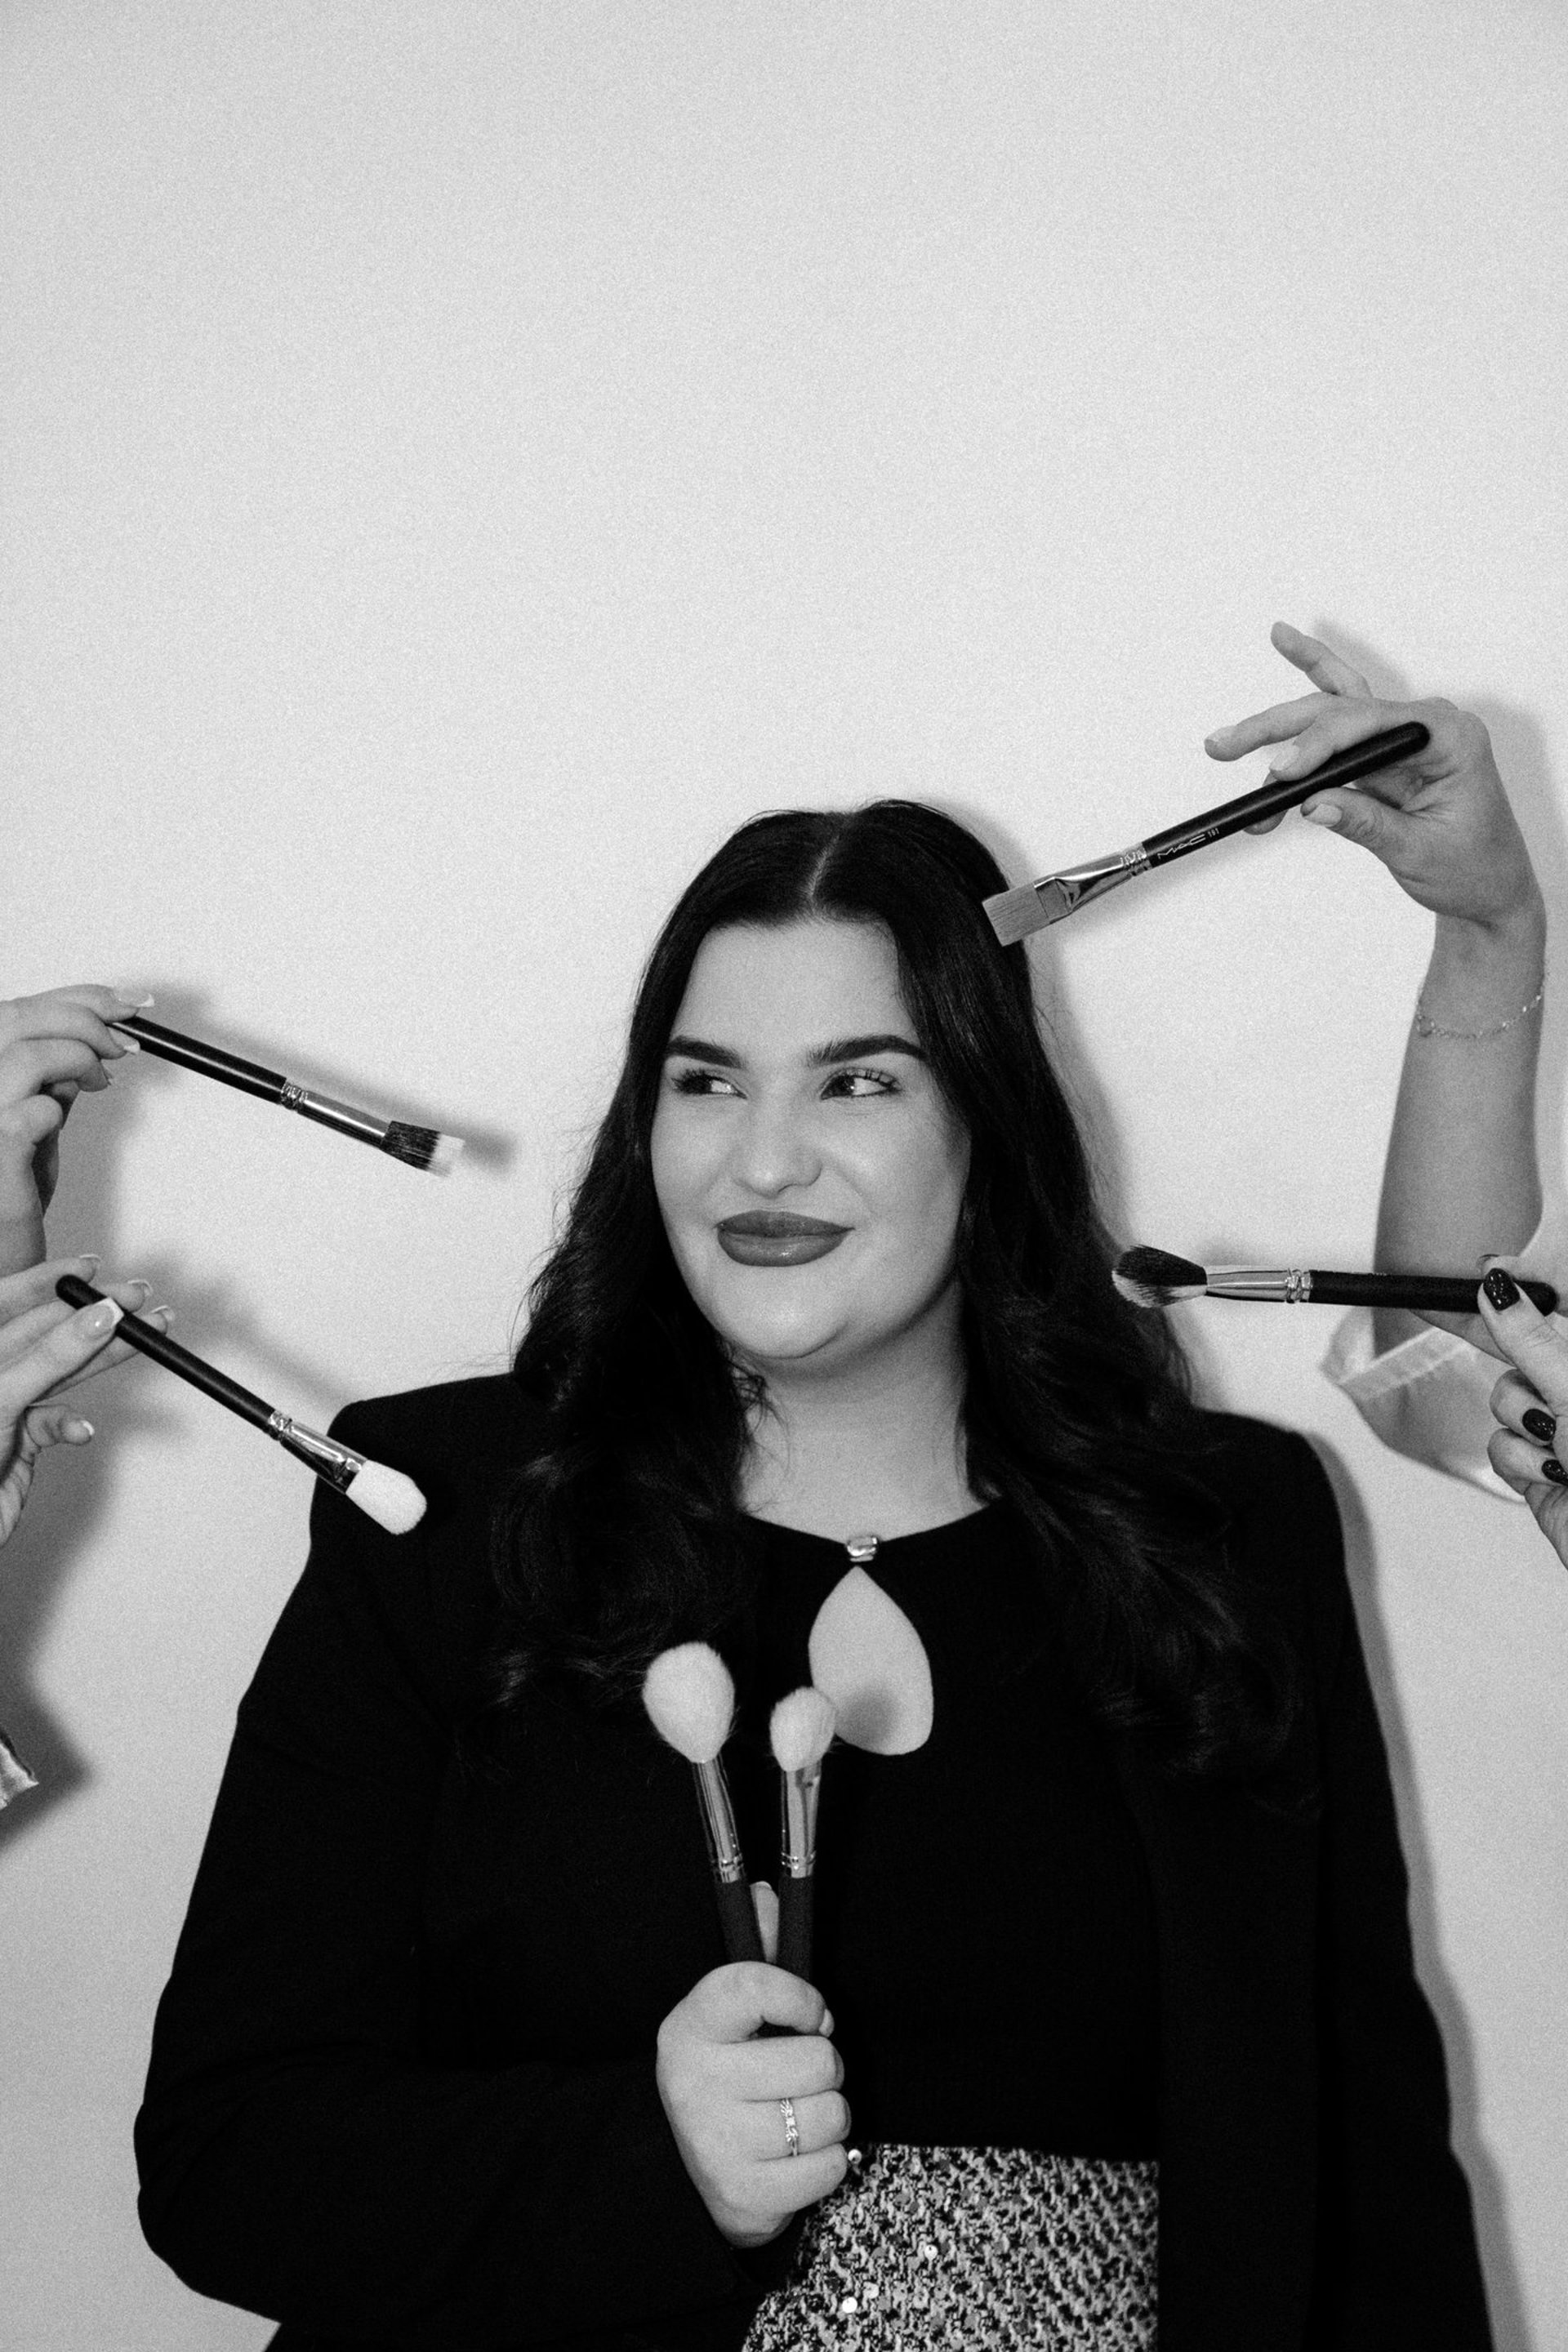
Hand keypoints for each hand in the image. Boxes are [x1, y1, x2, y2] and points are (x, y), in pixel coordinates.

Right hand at [0, 987, 148, 1277]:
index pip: (18, 1011)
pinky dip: (61, 1104)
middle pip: (16, 1019)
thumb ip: (53, 1082)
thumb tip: (88, 1046)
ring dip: (78, 1056)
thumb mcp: (37, 1122)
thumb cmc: (9, 1191)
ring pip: (25, 1055)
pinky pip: (35, 1111)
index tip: (124, 1002)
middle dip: (85, 1017)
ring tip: (103, 1077)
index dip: (76, 997)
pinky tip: (70, 1113)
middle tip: (127, 1039)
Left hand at [0, 1257, 170, 1545]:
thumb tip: (99, 1315)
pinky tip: (82, 1430)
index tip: (91, 1270)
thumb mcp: (4, 1395)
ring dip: (103, 1358)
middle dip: (94, 1316)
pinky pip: (57, 1420)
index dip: (50, 1282)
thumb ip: (53, 1354)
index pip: (11, 1302)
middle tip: (138, 1299)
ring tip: (148, 1336)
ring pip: (62, 1372)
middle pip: (47, 1333)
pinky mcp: (24, 1440)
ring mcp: (8, 1406)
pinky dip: (73, 1425)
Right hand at [655, 1962, 848, 2247]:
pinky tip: (796, 2157)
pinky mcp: (742, 2194)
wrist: (683, 2171)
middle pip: (817, 2060)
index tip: (812, 2013)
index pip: (755, 1987)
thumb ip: (758, 1949)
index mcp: (689, 2027)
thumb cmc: (728, 2074)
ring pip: (831, 2115)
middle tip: (801, 2076)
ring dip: (829, 2117)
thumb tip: (767, 1894)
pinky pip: (829, 2168)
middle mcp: (694, 2083)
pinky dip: (827, 2163)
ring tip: (798, 2116)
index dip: (801, 1997)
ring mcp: (715, 2143)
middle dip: (825, 2067)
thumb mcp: (732, 2012)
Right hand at [1206, 624, 1540, 932]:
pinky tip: (1287, 644)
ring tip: (1226, 741)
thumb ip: (1367, 824)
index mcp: (1450, 738)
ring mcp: (1404, 734)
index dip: (1319, 744)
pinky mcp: (1385, 751)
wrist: (1489, 887)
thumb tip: (1312, 804)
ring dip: (1279, 725)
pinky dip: (1311, 691)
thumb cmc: (1472, 868)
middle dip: (1280, 730)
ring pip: (1333, 710)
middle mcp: (1427, 724)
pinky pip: (1343, 717)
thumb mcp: (1418, 851)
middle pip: (1342, 710)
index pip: (1371, 724)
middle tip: (1226, 746)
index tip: (1282, 773)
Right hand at [1477, 1266, 1567, 1568]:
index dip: (1513, 1290)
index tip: (1476, 1268)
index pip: (1550, 1311)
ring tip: (1561, 1449)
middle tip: (1445, 1318)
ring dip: (1522, 1424)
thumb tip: (1498, 1288)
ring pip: (1501, 1398)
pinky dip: (1520, 1462)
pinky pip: (1498, 1443)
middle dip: (1510, 1363)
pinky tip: (1555, 1477)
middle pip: (1517, 1352)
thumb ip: (1532, 1338)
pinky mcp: (1539, 1467)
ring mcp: (1560, 1428)